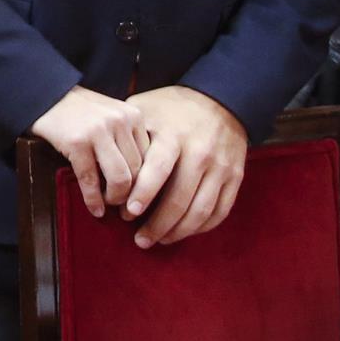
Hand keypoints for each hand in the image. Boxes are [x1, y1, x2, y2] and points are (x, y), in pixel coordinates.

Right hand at [29, 85, 147, 218]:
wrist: (44, 94)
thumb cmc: (79, 110)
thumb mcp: (111, 116)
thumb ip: (127, 139)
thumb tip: (142, 180)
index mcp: (133, 115)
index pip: (152, 158)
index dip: (147, 183)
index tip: (140, 197)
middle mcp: (120, 121)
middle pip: (139, 171)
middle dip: (133, 195)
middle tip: (125, 208)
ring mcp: (98, 131)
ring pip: (120, 178)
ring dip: (115, 198)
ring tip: (109, 205)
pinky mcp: (76, 142)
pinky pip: (90, 179)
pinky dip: (93, 199)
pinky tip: (94, 208)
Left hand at [124, 85, 248, 247]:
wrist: (220, 99)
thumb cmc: (171, 108)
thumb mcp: (145, 109)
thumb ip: (127, 135)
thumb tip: (103, 163)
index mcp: (174, 135)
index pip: (158, 170)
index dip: (143, 194)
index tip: (128, 213)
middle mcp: (200, 153)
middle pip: (180, 198)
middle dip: (158, 224)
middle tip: (139, 239)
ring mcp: (221, 167)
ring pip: (201, 210)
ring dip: (178, 232)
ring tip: (158, 241)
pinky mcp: (235, 177)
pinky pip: (220, 211)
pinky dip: (201, 227)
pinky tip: (183, 232)